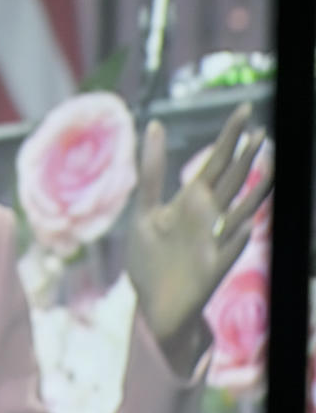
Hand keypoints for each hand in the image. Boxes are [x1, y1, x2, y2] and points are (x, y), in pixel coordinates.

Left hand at [127, 104, 272, 373]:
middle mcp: (209, 217)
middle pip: (232, 179)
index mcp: (192, 201)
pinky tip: (246, 227)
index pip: (215, 163)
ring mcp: (215, 241)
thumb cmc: (149, 259)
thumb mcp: (144, 211)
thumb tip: (157, 124)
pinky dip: (236, 239)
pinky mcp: (213, 268)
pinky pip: (229, 251)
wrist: (153, 303)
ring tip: (268, 163)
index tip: (244, 108)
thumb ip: (152, 171)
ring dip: (255, 188)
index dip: (229, 137)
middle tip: (260, 129)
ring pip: (241, 209)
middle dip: (245, 156)